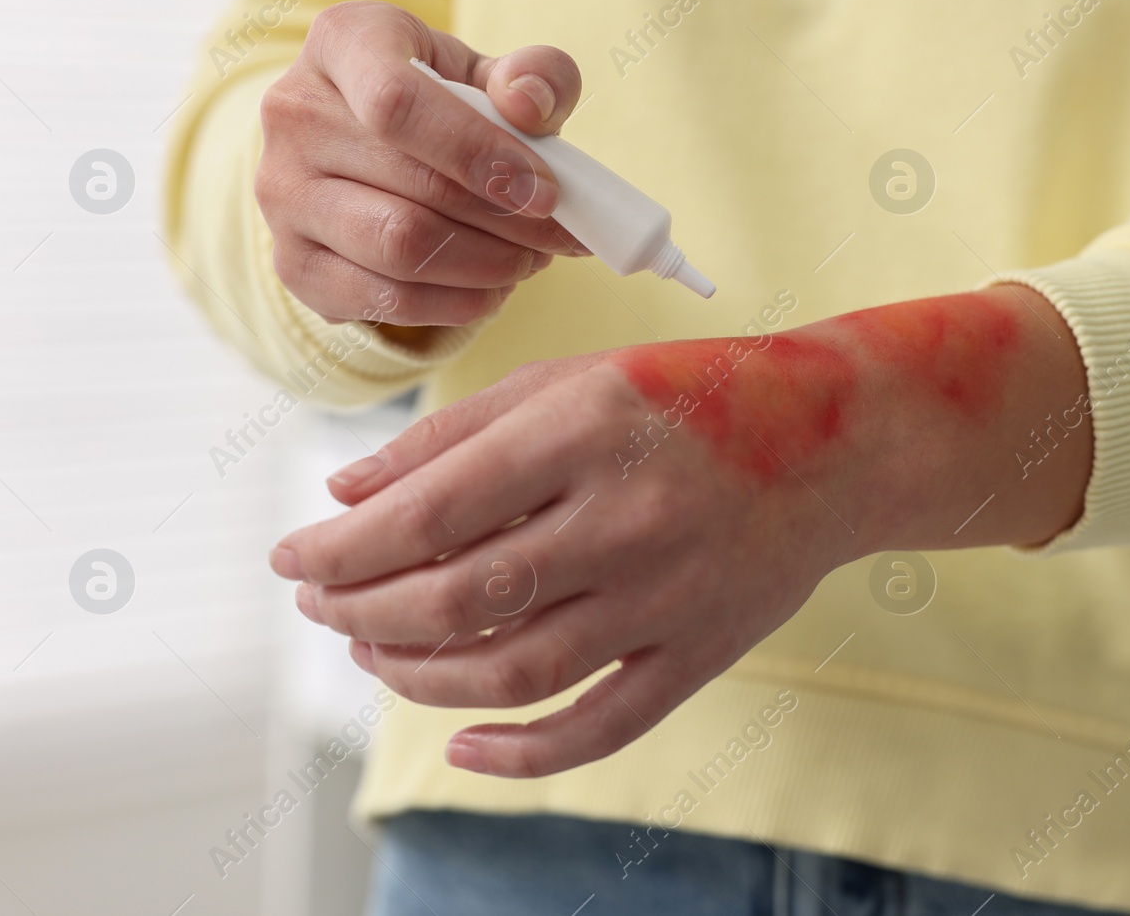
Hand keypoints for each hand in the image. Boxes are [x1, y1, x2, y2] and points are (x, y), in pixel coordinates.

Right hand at [255, 0, 588, 328]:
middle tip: (563, 235)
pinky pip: (387, 301)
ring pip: (401, 249)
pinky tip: (492, 286)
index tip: (548, 193)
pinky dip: (458, 303)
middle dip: (509, 222)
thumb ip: (534, 76)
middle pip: (415, 187)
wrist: (372, 150)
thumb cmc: (445, 104)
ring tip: (531, 257)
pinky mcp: (292, 263)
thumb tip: (530, 106)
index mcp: (344, 42)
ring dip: (489, 265)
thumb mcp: (493, 74)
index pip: (399, 105)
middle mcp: (294, 114)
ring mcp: (282, 194)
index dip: (480, 154)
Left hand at [268, 285, 1091, 776]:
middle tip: (318, 603)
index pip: (427, 511)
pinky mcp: (698, 654)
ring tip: (368, 649)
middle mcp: (623, 519)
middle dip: (358, 610)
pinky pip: (599, 727)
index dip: (340, 546)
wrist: (837, 439)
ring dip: (414, 674)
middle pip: (454, 599)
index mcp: (585, 432)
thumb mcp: (572, 377)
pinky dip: (521, 753)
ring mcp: (665, 598)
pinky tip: (460, 743)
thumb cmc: (692, 393)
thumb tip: (347, 491)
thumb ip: (457, 431)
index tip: (292, 555)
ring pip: (510, 672)